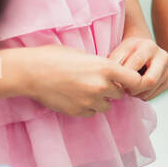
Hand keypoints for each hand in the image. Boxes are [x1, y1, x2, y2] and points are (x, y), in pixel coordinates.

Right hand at [25, 45, 143, 116]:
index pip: (136, 80)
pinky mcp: (78, 111)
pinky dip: (87, 106)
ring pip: (106, 106)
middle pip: (121, 94)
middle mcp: (101, 86)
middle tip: (99, 82)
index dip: (133, 80)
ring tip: (85, 89)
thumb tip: (114, 74)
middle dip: (113, 89)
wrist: (31, 72)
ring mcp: (90, 101)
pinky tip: (75, 96)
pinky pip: (91, 112)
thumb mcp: (85, 55)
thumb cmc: (55, 58)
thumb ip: (102, 66)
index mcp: (106, 68)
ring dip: (101, 100)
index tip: (127, 80)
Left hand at [107, 37, 167, 99]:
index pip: (137, 63)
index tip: (116, 79)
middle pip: (151, 80)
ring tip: (128, 87)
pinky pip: (154, 95)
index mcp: (149, 46)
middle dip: (134, 88)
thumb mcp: (119, 52)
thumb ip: (114, 63)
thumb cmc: (127, 52)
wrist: (142, 48)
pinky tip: (136, 88)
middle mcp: (163, 57)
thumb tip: (115, 82)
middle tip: (123, 88)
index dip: (125, 75)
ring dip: (136, 93)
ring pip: (151, 90)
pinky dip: (142, 95)